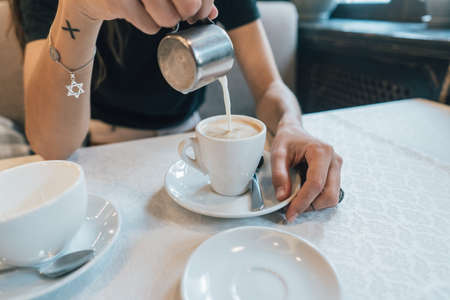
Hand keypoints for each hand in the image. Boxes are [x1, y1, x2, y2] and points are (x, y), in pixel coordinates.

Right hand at [72, 0, 217, 33]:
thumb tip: (211, 11)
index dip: (205, 1)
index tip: (202, 10)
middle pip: (189, 3)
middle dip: (189, 13)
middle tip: (185, 14)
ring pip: (169, 18)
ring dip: (166, 20)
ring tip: (155, 9)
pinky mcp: (116, 1)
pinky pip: (150, 26)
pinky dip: (148, 24)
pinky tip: (137, 11)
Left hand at [271, 121, 342, 221]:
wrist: (294, 132)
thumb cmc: (287, 140)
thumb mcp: (277, 153)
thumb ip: (278, 174)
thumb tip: (283, 197)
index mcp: (322, 152)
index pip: (316, 184)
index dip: (303, 201)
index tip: (290, 212)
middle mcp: (334, 160)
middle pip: (329, 194)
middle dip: (310, 206)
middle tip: (292, 209)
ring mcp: (337, 168)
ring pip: (332, 197)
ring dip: (314, 205)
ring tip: (296, 201)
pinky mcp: (335, 174)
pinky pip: (330, 194)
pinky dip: (316, 200)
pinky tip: (303, 195)